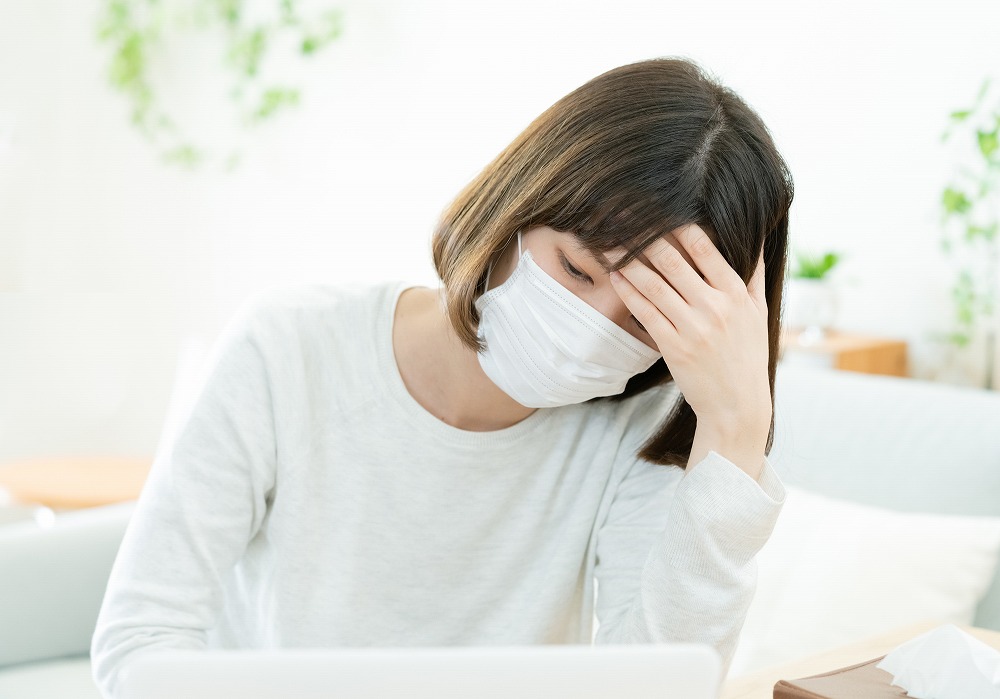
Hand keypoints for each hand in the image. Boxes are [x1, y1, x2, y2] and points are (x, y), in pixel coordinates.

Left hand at [608, 224, 771, 450]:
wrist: (737, 405)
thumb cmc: (748, 357)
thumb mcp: (759, 314)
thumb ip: (754, 276)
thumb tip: (757, 241)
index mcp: (735, 294)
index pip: (705, 249)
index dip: (679, 226)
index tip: (659, 210)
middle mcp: (714, 307)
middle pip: (673, 261)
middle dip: (646, 238)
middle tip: (624, 220)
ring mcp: (692, 327)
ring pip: (654, 284)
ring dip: (629, 261)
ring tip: (611, 243)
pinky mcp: (673, 347)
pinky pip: (646, 312)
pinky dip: (628, 291)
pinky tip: (615, 276)